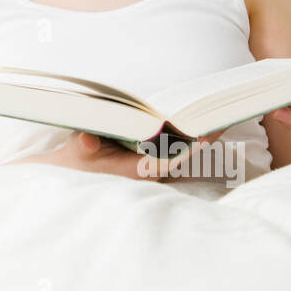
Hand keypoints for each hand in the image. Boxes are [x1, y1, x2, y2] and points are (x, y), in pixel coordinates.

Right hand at [10, 130, 222, 180]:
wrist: (68, 177)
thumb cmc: (75, 163)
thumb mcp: (76, 151)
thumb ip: (83, 145)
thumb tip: (88, 138)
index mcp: (137, 170)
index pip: (172, 158)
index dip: (191, 147)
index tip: (207, 135)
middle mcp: (149, 170)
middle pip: (184, 153)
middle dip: (202, 136)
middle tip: (222, 116)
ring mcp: (151, 167)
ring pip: (182, 151)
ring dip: (196, 135)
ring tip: (215, 113)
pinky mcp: (149, 162)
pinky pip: (174, 148)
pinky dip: (185, 135)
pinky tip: (195, 119)